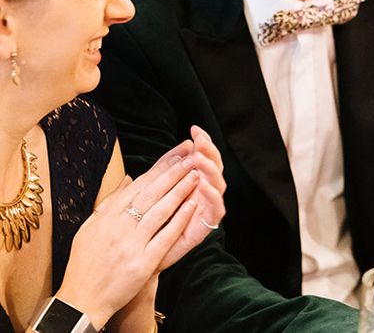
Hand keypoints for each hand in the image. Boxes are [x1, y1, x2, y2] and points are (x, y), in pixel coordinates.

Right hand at [57, 147, 200, 328]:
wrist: (80, 301)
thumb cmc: (85, 264)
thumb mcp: (89, 228)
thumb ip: (110, 202)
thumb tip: (127, 178)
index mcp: (107, 216)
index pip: (139, 185)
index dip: (160, 167)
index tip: (176, 154)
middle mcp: (119, 227)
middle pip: (151, 192)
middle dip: (174, 172)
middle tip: (192, 157)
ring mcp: (131, 244)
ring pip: (160, 210)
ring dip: (181, 190)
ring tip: (196, 174)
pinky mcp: (142, 263)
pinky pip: (165, 236)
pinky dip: (180, 219)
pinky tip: (193, 205)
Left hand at [157, 125, 225, 269]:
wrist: (143, 256)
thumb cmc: (147, 225)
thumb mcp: (151, 194)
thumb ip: (162, 172)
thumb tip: (177, 148)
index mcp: (192, 181)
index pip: (202, 157)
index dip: (202, 142)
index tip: (194, 129)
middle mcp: (203, 192)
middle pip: (213, 166)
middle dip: (209, 152)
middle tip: (201, 142)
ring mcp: (206, 208)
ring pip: (218, 184)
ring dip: (210, 170)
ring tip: (200, 160)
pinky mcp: (207, 225)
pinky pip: (217, 209)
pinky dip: (213, 197)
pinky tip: (205, 187)